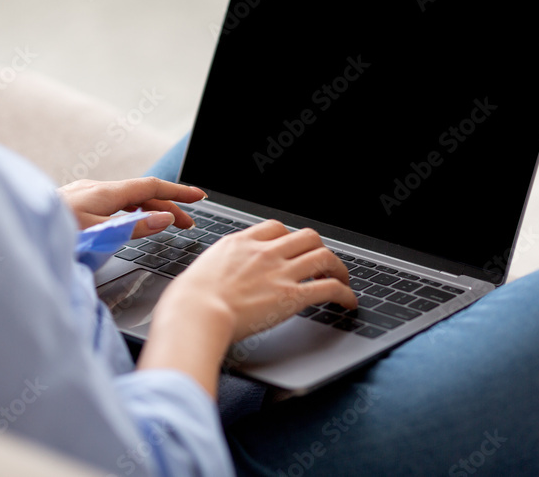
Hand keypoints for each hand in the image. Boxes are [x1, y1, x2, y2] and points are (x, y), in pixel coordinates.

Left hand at [56, 177, 206, 238]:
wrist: (14, 232)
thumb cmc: (52, 235)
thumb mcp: (99, 235)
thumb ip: (135, 227)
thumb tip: (164, 218)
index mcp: (104, 193)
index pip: (151, 187)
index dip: (178, 192)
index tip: (199, 197)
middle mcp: (94, 189)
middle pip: (140, 193)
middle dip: (167, 206)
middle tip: (187, 223)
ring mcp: (82, 195)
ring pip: (124, 199)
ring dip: (148, 209)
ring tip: (162, 223)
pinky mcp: (72, 204)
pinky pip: (110, 203)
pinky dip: (129, 211)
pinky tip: (126, 220)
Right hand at [159, 220, 356, 343]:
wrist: (196, 312)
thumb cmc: (189, 299)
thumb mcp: (200, 271)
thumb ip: (216, 270)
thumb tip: (211, 280)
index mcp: (241, 243)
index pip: (275, 227)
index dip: (290, 236)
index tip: (293, 247)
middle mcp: (264, 252)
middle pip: (306, 236)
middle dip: (319, 248)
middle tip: (323, 263)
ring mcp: (280, 272)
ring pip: (324, 256)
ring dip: (339, 268)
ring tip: (342, 279)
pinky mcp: (292, 296)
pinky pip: (329, 288)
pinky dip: (345, 294)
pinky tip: (348, 302)